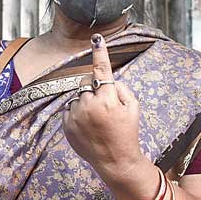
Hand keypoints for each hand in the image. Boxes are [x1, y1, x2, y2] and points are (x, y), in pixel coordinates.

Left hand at [62, 34, 142, 180]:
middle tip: (106, 110)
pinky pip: (71, 110)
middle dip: (96, 92)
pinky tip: (89, 127)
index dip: (100, 52)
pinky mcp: (67, 125)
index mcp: (107, 99)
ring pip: (78, 97)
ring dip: (86, 104)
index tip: (96, 38)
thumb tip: (106, 80)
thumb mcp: (134, 107)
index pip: (102, 70)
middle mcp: (89, 105)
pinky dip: (78, 115)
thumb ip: (121, 88)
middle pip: (88, 85)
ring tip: (97, 122)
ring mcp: (76, 116)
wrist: (115, 160)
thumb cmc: (127, 132)